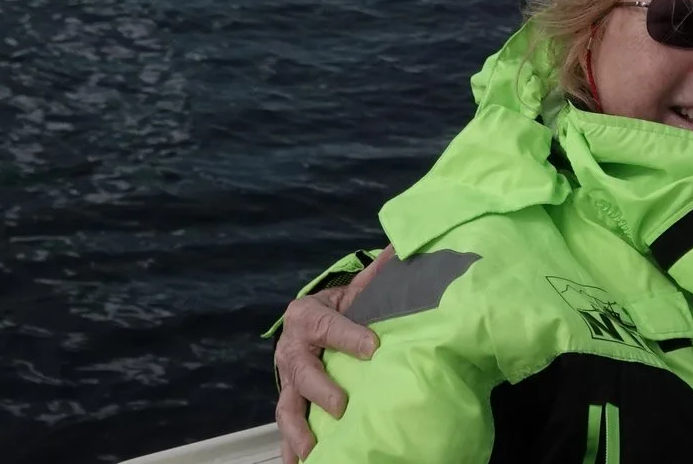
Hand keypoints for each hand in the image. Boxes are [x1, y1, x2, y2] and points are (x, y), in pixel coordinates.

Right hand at [275, 247, 389, 463]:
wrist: (310, 324)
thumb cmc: (340, 309)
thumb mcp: (355, 290)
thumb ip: (378, 275)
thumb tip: (405, 248)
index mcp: (307, 316)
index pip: (327, 326)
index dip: (348, 336)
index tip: (372, 347)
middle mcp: (291, 349)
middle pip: (302, 371)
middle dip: (320, 389)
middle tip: (341, 405)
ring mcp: (288, 381)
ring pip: (287, 405)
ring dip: (297, 430)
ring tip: (311, 450)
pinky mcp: (290, 404)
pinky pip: (287, 429)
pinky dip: (290, 450)